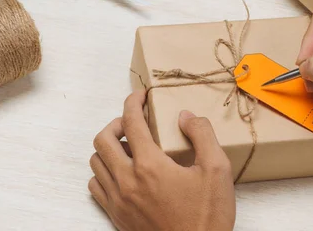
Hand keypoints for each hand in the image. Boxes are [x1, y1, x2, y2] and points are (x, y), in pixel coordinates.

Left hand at [88, 91, 234, 230]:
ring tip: (129, 146)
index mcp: (150, 165)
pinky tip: (123, 172)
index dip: (134, 101)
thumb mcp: (217, 169)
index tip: (141, 95)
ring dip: (108, 147)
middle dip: (117, 122)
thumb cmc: (208, 215)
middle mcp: (127, 180)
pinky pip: (95, 186)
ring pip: (95, 162)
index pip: (131, 121)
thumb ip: (202, 135)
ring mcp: (118, 200)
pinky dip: (103, 172)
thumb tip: (185, 116)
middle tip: (135, 122)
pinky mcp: (116, 216)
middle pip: (102, 138)